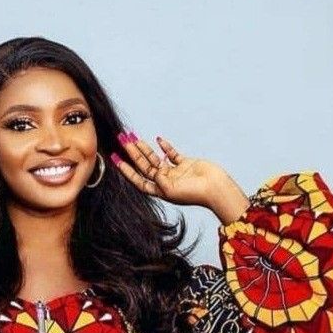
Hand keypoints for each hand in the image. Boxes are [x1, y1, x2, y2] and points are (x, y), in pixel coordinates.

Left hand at [111, 132, 239, 215]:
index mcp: (160, 191)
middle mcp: (165, 182)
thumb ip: (160, 181)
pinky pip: (172, 154)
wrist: (216, 188)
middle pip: (144, 166)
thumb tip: (154, 171)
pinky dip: (165, 147)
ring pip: (155, 159)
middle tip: (122, 140)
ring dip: (145, 148)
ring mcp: (175, 172)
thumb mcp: (173, 191)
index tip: (115, 159)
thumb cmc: (195, 194)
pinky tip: (159, 140)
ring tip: (133, 138)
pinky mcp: (185, 163)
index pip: (138, 179)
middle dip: (133, 154)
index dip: (126, 170)